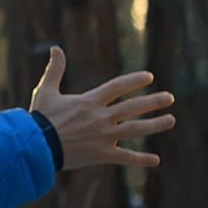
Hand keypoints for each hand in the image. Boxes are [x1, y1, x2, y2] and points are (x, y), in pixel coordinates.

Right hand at [30, 47, 175, 169]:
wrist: (35, 146)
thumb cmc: (40, 118)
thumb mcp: (45, 91)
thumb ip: (55, 69)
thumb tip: (55, 48)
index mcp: (90, 102)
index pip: (118, 87)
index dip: (135, 80)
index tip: (149, 77)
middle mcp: (101, 118)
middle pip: (133, 107)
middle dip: (153, 101)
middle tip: (170, 98)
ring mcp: (103, 137)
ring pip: (135, 130)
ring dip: (155, 125)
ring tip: (171, 120)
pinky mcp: (101, 154)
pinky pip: (125, 157)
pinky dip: (141, 160)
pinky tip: (156, 160)